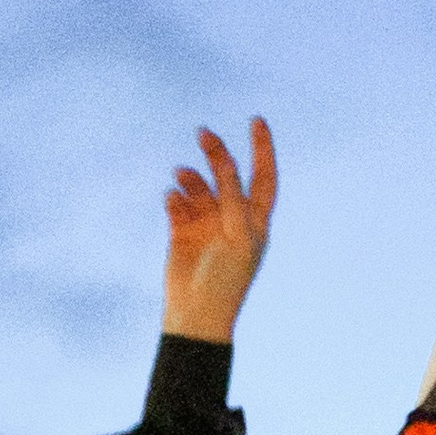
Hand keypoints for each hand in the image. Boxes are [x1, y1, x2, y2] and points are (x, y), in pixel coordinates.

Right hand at [162, 120, 275, 340]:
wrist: (196, 314)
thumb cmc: (226, 280)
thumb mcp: (238, 234)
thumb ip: (233, 196)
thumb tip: (225, 162)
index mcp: (254, 221)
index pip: (263, 177)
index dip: (262, 149)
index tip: (256, 121)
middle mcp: (231, 218)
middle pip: (226, 175)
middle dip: (217, 154)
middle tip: (204, 134)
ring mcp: (205, 223)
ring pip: (198, 186)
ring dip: (191, 177)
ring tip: (180, 175)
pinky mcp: (181, 231)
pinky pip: (177, 202)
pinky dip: (175, 196)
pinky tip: (172, 200)